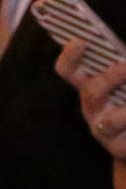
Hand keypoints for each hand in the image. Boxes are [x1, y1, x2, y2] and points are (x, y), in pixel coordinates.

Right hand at [57, 39, 125, 159]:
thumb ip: (119, 68)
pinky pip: (124, 141)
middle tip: (125, 65)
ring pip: (111, 120)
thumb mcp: (122, 83)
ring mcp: (101, 129)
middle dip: (110, 78)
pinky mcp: (116, 147)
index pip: (69, 70)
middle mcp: (91, 106)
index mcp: (90, 86)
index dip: (69, 56)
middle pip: (91, 92)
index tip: (80, 41)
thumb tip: (123, 56)